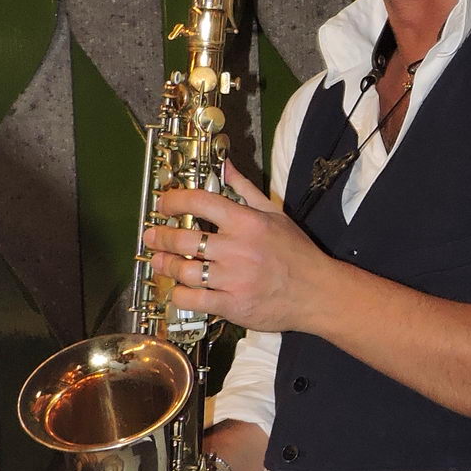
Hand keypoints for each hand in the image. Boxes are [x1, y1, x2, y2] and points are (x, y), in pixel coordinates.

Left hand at [145, 163, 326, 333]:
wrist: (318, 293)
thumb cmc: (297, 253)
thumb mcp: (275, 214)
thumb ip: (245, 189)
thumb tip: (225, 165)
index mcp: (248, 223)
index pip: (201, 203)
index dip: (174, 201)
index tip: (164, 204)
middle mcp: (238, 249)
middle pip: (184, 239)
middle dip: (160, 236)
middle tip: (151, 236)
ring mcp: (234, 279)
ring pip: (184, 271)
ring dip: (165, 266)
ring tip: (158, 262)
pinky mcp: (233, 305)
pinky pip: (193, 300)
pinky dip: (179, 295)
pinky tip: (177, 290)